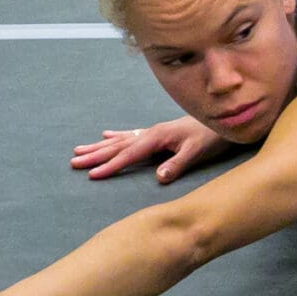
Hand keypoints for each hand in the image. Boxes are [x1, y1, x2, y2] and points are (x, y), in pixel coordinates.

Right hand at [71, 116, 227, 183]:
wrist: (223, 118)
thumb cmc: (212, 136)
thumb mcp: (197, 152)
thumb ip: (177, 164)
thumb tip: (159, 177)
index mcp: (157, 137)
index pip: (129, 154)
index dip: (111, 166)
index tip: (92, 174)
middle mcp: (151, 132)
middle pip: (118, 146)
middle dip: (95, 155)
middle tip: (73, 163)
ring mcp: (153, 131)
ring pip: (120, 140)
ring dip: (99, 146)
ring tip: (78, 151)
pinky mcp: (158, 132)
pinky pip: (130, 134)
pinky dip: (116, 136)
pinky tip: (104, 134)